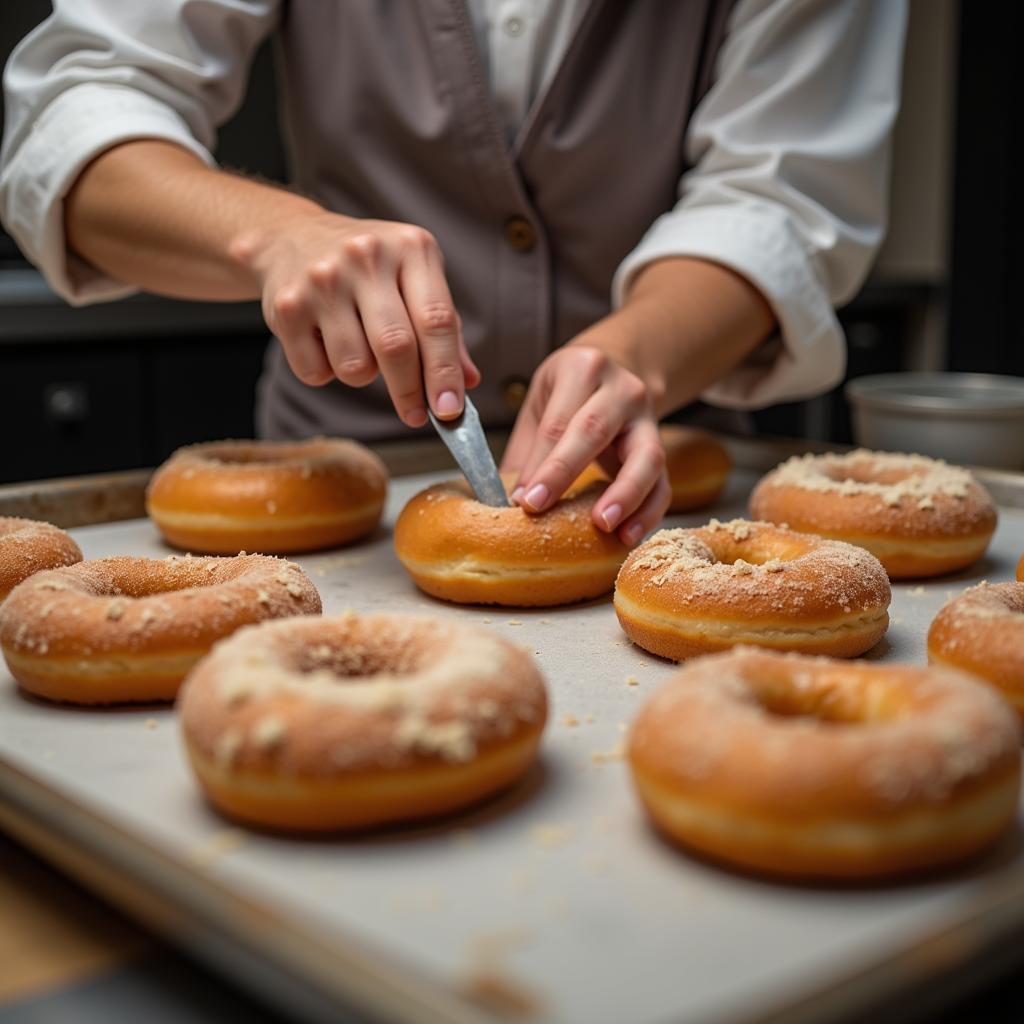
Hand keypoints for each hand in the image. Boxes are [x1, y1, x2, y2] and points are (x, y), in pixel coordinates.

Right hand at [237, 213, 480, 426]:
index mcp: (411, 248)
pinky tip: (325, 342)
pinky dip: (326, 372)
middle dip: (410, 391)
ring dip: (363, 376)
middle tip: (416, 415)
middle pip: (396, 347)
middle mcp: (366, 257)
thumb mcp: (415, 279)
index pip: (436, 320)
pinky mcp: (287, 306)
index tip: (450, 410)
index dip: (445, 372)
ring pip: (355, 367)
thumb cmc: (369, 268)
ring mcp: (323, 279)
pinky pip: (316, 372)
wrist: (291, 237)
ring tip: (357, 347)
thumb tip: (468, 382)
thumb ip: (445, 329)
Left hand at [500, 346, 669, 545]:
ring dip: (625, 494)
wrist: (620, 370)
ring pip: (646, 456)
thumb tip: (505, 505)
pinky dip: (649, 512)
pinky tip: (629, 536)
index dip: (539, 463)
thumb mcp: (543, 404)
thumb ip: (527, 451)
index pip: (558, 421)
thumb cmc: (570, 395)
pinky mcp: (662, 447)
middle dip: (564, 473)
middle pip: (594, 430)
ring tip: (604, 526)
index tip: (521, 500)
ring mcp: (648, 418)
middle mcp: (621, 389)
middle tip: (542, 509)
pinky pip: (663, 482)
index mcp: (583, 369)